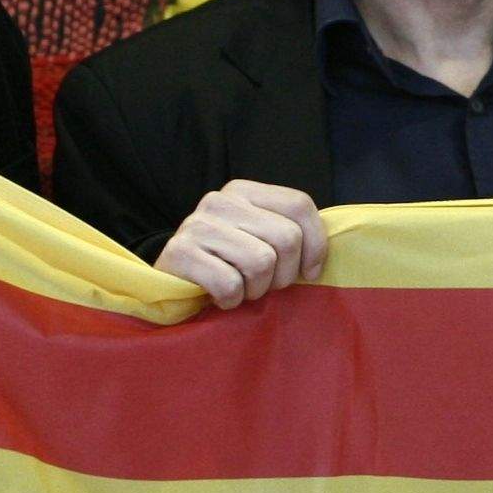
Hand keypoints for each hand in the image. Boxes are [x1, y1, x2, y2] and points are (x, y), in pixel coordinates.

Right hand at [159, 180, 326, 309]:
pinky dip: (230, 301)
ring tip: (240, 289)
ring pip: (261, 262)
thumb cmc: (225, 265)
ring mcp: (197, 224)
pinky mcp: (179, 252)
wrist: (169, 283)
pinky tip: (218, 296)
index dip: (316, 244)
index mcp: (244, 191)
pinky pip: (230, 284)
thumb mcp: (257, 239)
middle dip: (283, 275)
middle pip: (287, 238)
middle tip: (265, 286)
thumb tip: (323, 253)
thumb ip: (288, 233)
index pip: (300, 204)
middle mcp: (220, 200)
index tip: (310, 272)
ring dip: (255, 290)